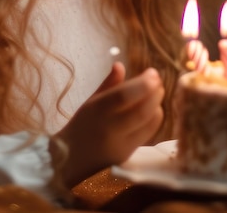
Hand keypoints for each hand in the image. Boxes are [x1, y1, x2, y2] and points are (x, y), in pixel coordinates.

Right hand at [54, 62, 163, 186]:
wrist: (69, 161)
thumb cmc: (81, 126)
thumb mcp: (90, 102)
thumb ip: (108, 85)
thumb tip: (120, 64)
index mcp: (96, 110)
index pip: (123, 96)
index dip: (142, 84)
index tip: (152, 72)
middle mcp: (109, 129)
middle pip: (140, 111)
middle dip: (154, 93)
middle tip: (158, 80)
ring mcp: (120, 145)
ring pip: (148, 123)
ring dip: (157, 104)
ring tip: (157, 92)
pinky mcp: (128, 155)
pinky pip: (147, 134)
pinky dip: (154, 119)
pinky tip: (154, 108)